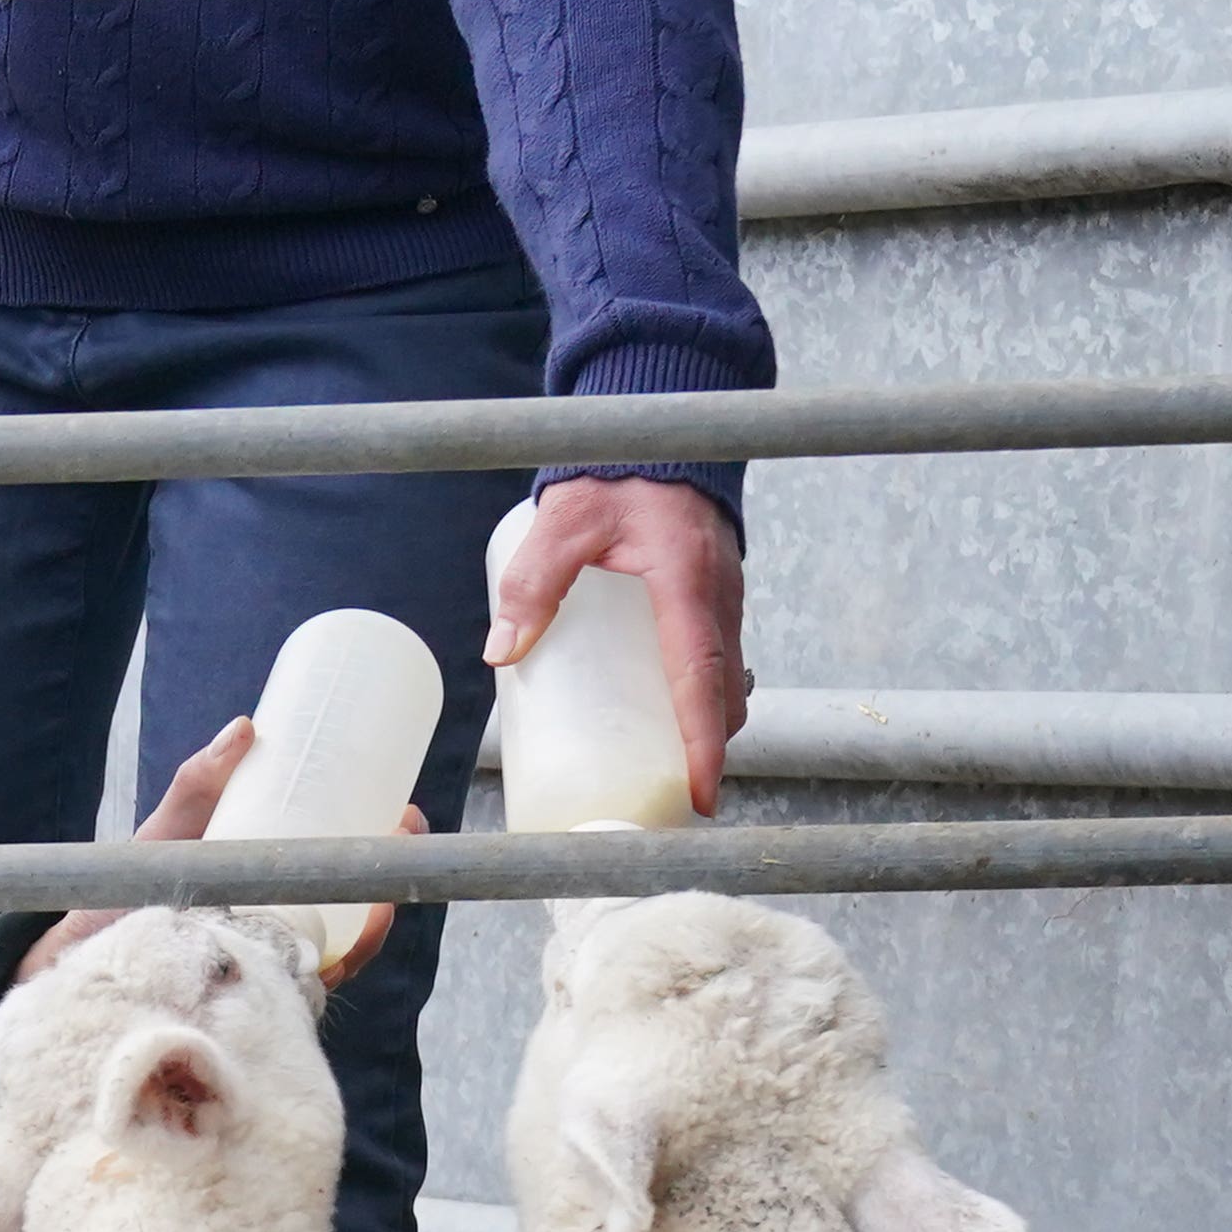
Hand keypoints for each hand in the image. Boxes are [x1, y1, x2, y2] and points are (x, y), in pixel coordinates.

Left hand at [17, 718, 403, 987]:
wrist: (58, 969)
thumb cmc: (113, 908)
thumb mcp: (163, 840)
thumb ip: (197, 786)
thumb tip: (245, 725)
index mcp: (260, 910)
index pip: (335, 888)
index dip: (377, 856)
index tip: (401, 813)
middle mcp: (267, 952)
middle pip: (349, 922)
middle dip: (389, 879)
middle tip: (404, 832)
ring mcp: (256, 987)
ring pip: (334, 961)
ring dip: (372, 924)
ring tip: (386, 883)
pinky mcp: (239, 1014)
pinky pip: (295, 998)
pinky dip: (327, 969)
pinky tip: (347, 944)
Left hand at [489, 472, 749, 815]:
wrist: (661, 435)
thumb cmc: (617, 474)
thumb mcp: (564, 523)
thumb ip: (531, 583)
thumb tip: (503, 651)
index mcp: (687, 585)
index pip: (702, 679)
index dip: (702, 744)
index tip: (699, 794)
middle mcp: (719, 597)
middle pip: (723, 693)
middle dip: (705, 749)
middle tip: (671, 795)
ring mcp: (726, 597)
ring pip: (727, 678)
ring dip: (706, 724)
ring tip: (666, 763)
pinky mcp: (717, 595)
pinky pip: (720, 656)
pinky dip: (704, 693)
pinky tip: (666, 710)